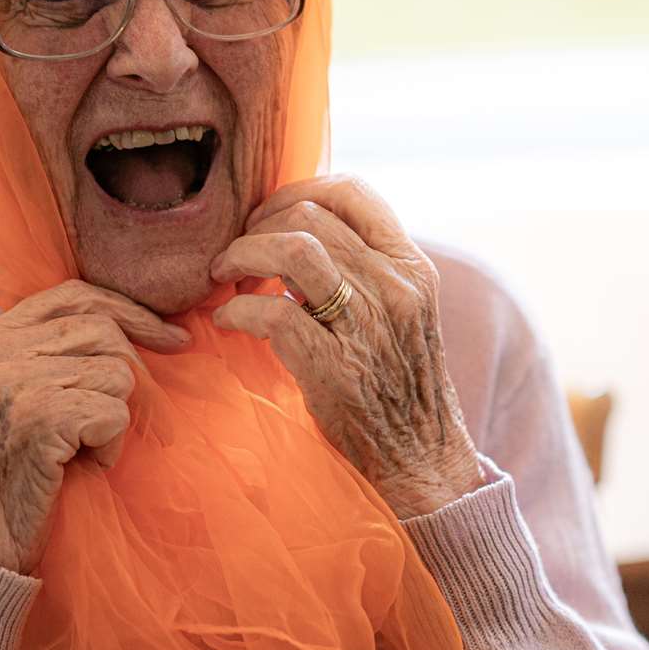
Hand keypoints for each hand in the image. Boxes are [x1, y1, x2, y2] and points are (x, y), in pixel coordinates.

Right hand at [0, 279, 189, 572]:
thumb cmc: (3, 480)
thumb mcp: (8, 401)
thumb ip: (45, 357)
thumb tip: (131, 325)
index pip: (72, 295)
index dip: (129, 311)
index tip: (168, 337)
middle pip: (102, 329)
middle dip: (135, 372)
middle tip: (141, 417)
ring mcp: (11, 381)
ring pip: (116, 371)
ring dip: (117, 419)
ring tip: (84, 453)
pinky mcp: (37, 417)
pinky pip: (114, 412)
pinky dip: (112, 447)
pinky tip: (82, 469)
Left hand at [210, 175, 484, 518]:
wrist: (424, 459)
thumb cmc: (401, 384)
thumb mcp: (402, 311)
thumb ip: (366, 268)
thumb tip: (300, 231)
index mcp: (411, 266)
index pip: (352, 191)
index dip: (297, 191)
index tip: (267, 215)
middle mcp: (393, 287)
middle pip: (308, 216)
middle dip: (257, 227)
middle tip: (236, 256)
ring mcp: (365, 326)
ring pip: (291, 250)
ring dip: (242, 255)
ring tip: (224, 277)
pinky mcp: (335, 368)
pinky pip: (273, 312)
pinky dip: (238, 310)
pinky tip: (230, 320)